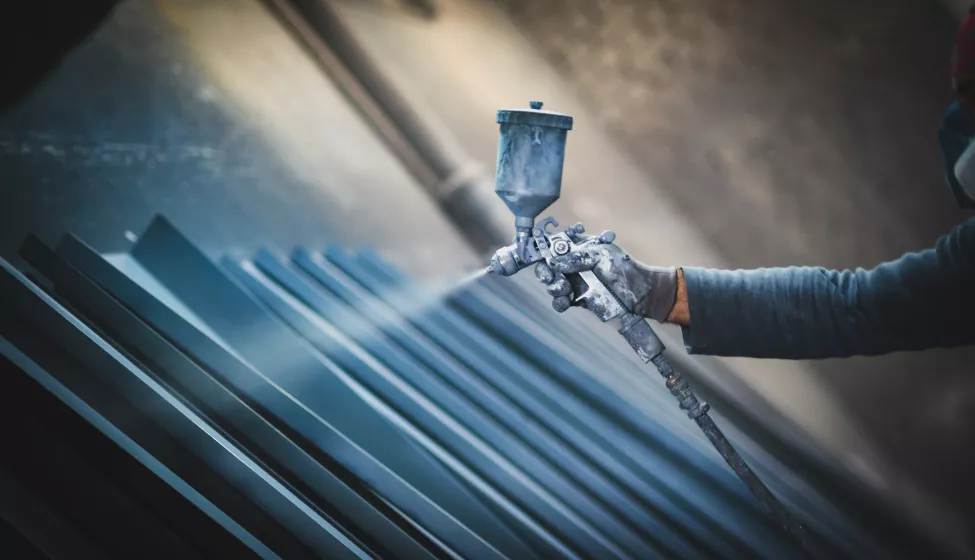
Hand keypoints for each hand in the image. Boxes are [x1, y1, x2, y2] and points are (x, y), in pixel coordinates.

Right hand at [534, 238, 679, 322]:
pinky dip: (559, 302)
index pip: (554, 247)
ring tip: (564, 289)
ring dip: (554, 287)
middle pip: (548, 267)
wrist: (641, 294)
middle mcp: (574, 265)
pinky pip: (561, 302)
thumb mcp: (602, 256)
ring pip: (553, 285)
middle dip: (545, 272)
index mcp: (579, 249)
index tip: (538, 256)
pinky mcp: (579, 300)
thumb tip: (554, 262)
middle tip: (550, 277)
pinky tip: (565, 301)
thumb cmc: (625, 269)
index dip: (543, 250)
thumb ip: (577, 257)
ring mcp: (575, 283)